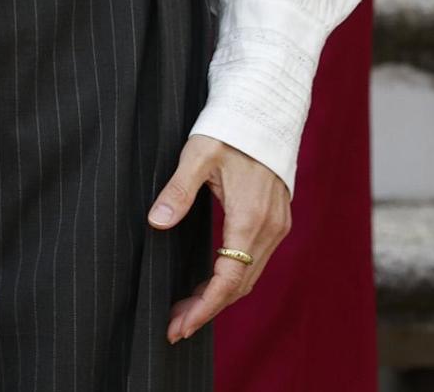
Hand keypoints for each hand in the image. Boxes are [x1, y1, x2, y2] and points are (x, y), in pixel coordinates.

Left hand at [147, 133, 290, 343]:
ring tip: (186, 308)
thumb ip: (178, 190)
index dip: (204, 307)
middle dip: (207, 308)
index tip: (180, 326)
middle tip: (175, 325)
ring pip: (249, 275)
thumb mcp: (198, 154)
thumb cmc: (229, 127)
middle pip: (239, 285)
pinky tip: (212, 280)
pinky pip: (256, 260)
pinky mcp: (277, 219)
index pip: (228, 278)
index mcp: (250, 217)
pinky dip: (233, 277)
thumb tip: (157, 222)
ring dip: (219, 295)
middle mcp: (269, 228)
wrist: (265, 108)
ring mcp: (277, 225)